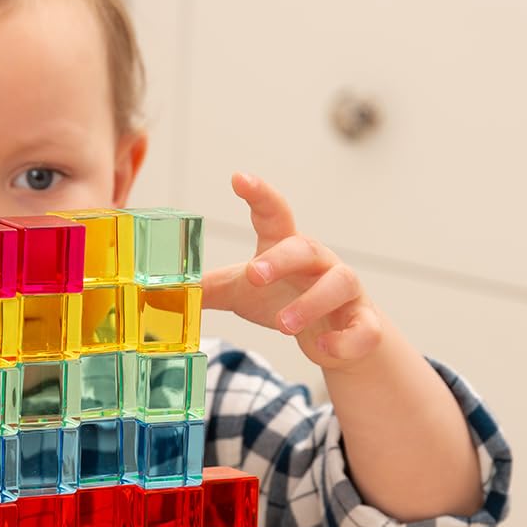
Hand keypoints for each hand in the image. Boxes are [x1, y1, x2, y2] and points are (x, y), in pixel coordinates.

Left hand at [203, 173, 383, 369]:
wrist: (335, 338)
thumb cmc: (285, 301)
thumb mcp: (242, 293)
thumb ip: (208, 288)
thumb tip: (161, 291)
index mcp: (286, 249)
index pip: (274, 214)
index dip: (259, 194)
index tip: (238, 178)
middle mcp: (319, 263)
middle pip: (307, 248)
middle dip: (282, 259)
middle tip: (254, 274)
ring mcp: (346, 292)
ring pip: (339, 283)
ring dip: (311, 303)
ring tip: (283, 324)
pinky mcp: (364, 324)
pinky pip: (363, 328)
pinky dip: (344, 339)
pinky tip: (324, 348)